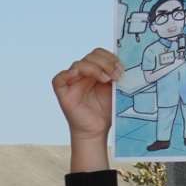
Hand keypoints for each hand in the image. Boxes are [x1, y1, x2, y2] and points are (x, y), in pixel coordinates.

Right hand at [52, 49, 118, 170]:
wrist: (97, 131)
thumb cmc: (105, 112)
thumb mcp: (114, 90)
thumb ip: (116, 75)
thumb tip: (125, 62)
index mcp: (95, 71)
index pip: (99, 54)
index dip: (110, 57)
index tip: (122, 68)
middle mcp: (82, 75)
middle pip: (90, 56)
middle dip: (106, 63)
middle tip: (116, 75)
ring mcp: (72, 82)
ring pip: (79, 64)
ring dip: (95, 68)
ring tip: (106, 79)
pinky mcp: (63, 92)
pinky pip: (59, 78)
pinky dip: (68, 74)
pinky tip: (78, 76)